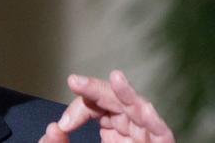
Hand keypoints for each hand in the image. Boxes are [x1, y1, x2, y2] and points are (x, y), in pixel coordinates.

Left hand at [38, 70, 174, 142]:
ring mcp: (146, 141)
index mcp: (114, 130)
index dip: (80, 106)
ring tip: (115, 78)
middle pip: (117, 102)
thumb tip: (51, 129)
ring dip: (127, 95)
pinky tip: (143, 110)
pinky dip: (154, 122)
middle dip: (96, 89)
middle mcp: (130, 132)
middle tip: (74, 81)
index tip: (63, 124)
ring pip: (141, 111)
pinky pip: (162, 135)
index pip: (97, 107)